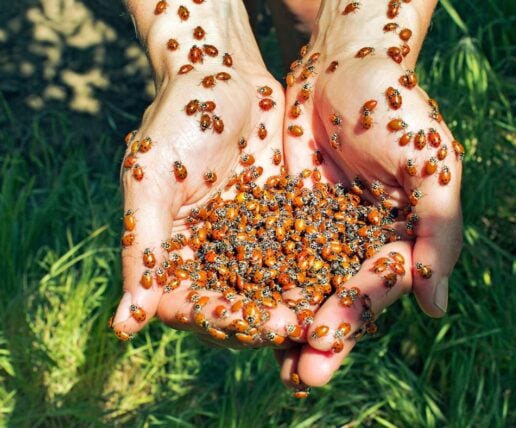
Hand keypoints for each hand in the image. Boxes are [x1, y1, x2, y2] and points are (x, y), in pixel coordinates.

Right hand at [111, 0, 299, 347]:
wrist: (225, 76)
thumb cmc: (176, 119)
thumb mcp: (151, 178)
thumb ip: (143, 247)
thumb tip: (122, 326)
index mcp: (172, 254)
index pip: (192, 307)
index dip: (222, 321)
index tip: (257, 326)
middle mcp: (212, 256)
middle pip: (237, 307)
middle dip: (268, 321)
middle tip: (304, 327)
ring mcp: (252, 242)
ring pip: (273, 289)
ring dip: (298, 306)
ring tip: (328, 314)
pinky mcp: (286, 221)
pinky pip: (303, 253)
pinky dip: (320, 269)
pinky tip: (345, 279)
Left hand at [278, 0, 462, 387]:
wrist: (344, 68)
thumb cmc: (398, 108)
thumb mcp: (430, 163)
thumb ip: (439, 229)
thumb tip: (436, 306)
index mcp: (401, 240)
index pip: (378, 287)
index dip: (354, 315)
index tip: (325, 340)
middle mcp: (361, 245)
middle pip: (341, 299)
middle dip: (322, 336)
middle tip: (302, 375)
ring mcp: (323, 234)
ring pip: (305, 286)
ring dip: (289, 324)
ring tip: (270, 361)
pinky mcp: (287, 217)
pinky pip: (272, 254)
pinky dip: (258, 282)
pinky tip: (240, 308)